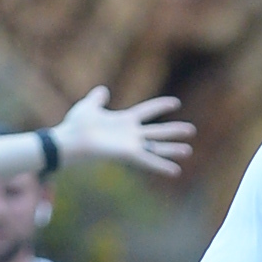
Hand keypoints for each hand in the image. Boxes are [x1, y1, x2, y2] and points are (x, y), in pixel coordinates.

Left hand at [54, 82, 191, 176]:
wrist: (69, 141)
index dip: (161, 106)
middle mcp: (130, 134)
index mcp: (123, 120)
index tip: (175, 102)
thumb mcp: (88, 106)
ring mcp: (130, 145)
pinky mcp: (127, 154)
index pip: (147, 111)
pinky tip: (175, 171)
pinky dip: (162, 166)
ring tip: (188, 150)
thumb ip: (97, 98)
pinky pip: (148, 160)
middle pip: (157, 131)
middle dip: (174, 131)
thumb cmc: (76, 125)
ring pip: (156, 146)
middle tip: (191, 130)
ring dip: (172, 149)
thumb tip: (102, 90)